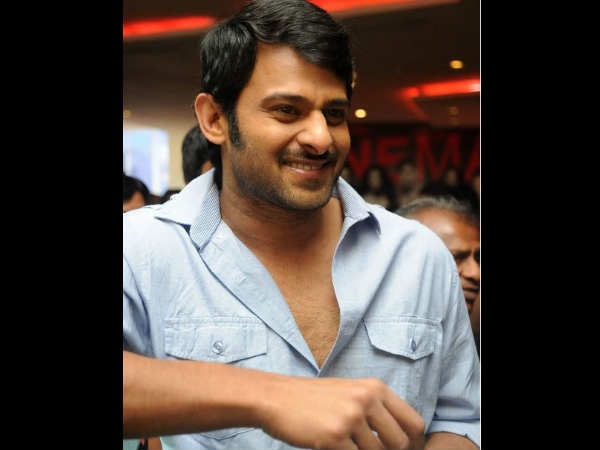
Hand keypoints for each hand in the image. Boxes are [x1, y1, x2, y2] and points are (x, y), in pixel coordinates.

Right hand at [257, 376, 424, 449]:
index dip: (415, 443)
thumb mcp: (350, 392)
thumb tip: (403, 441)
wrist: (276, 397)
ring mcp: (350, 418)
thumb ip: (377, 410)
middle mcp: (366, 400)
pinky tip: (334, 449)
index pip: (414, 421)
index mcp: (375, 388)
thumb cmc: (313, 398)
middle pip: (401, 442)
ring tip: (348, 447)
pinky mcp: (334, 437)